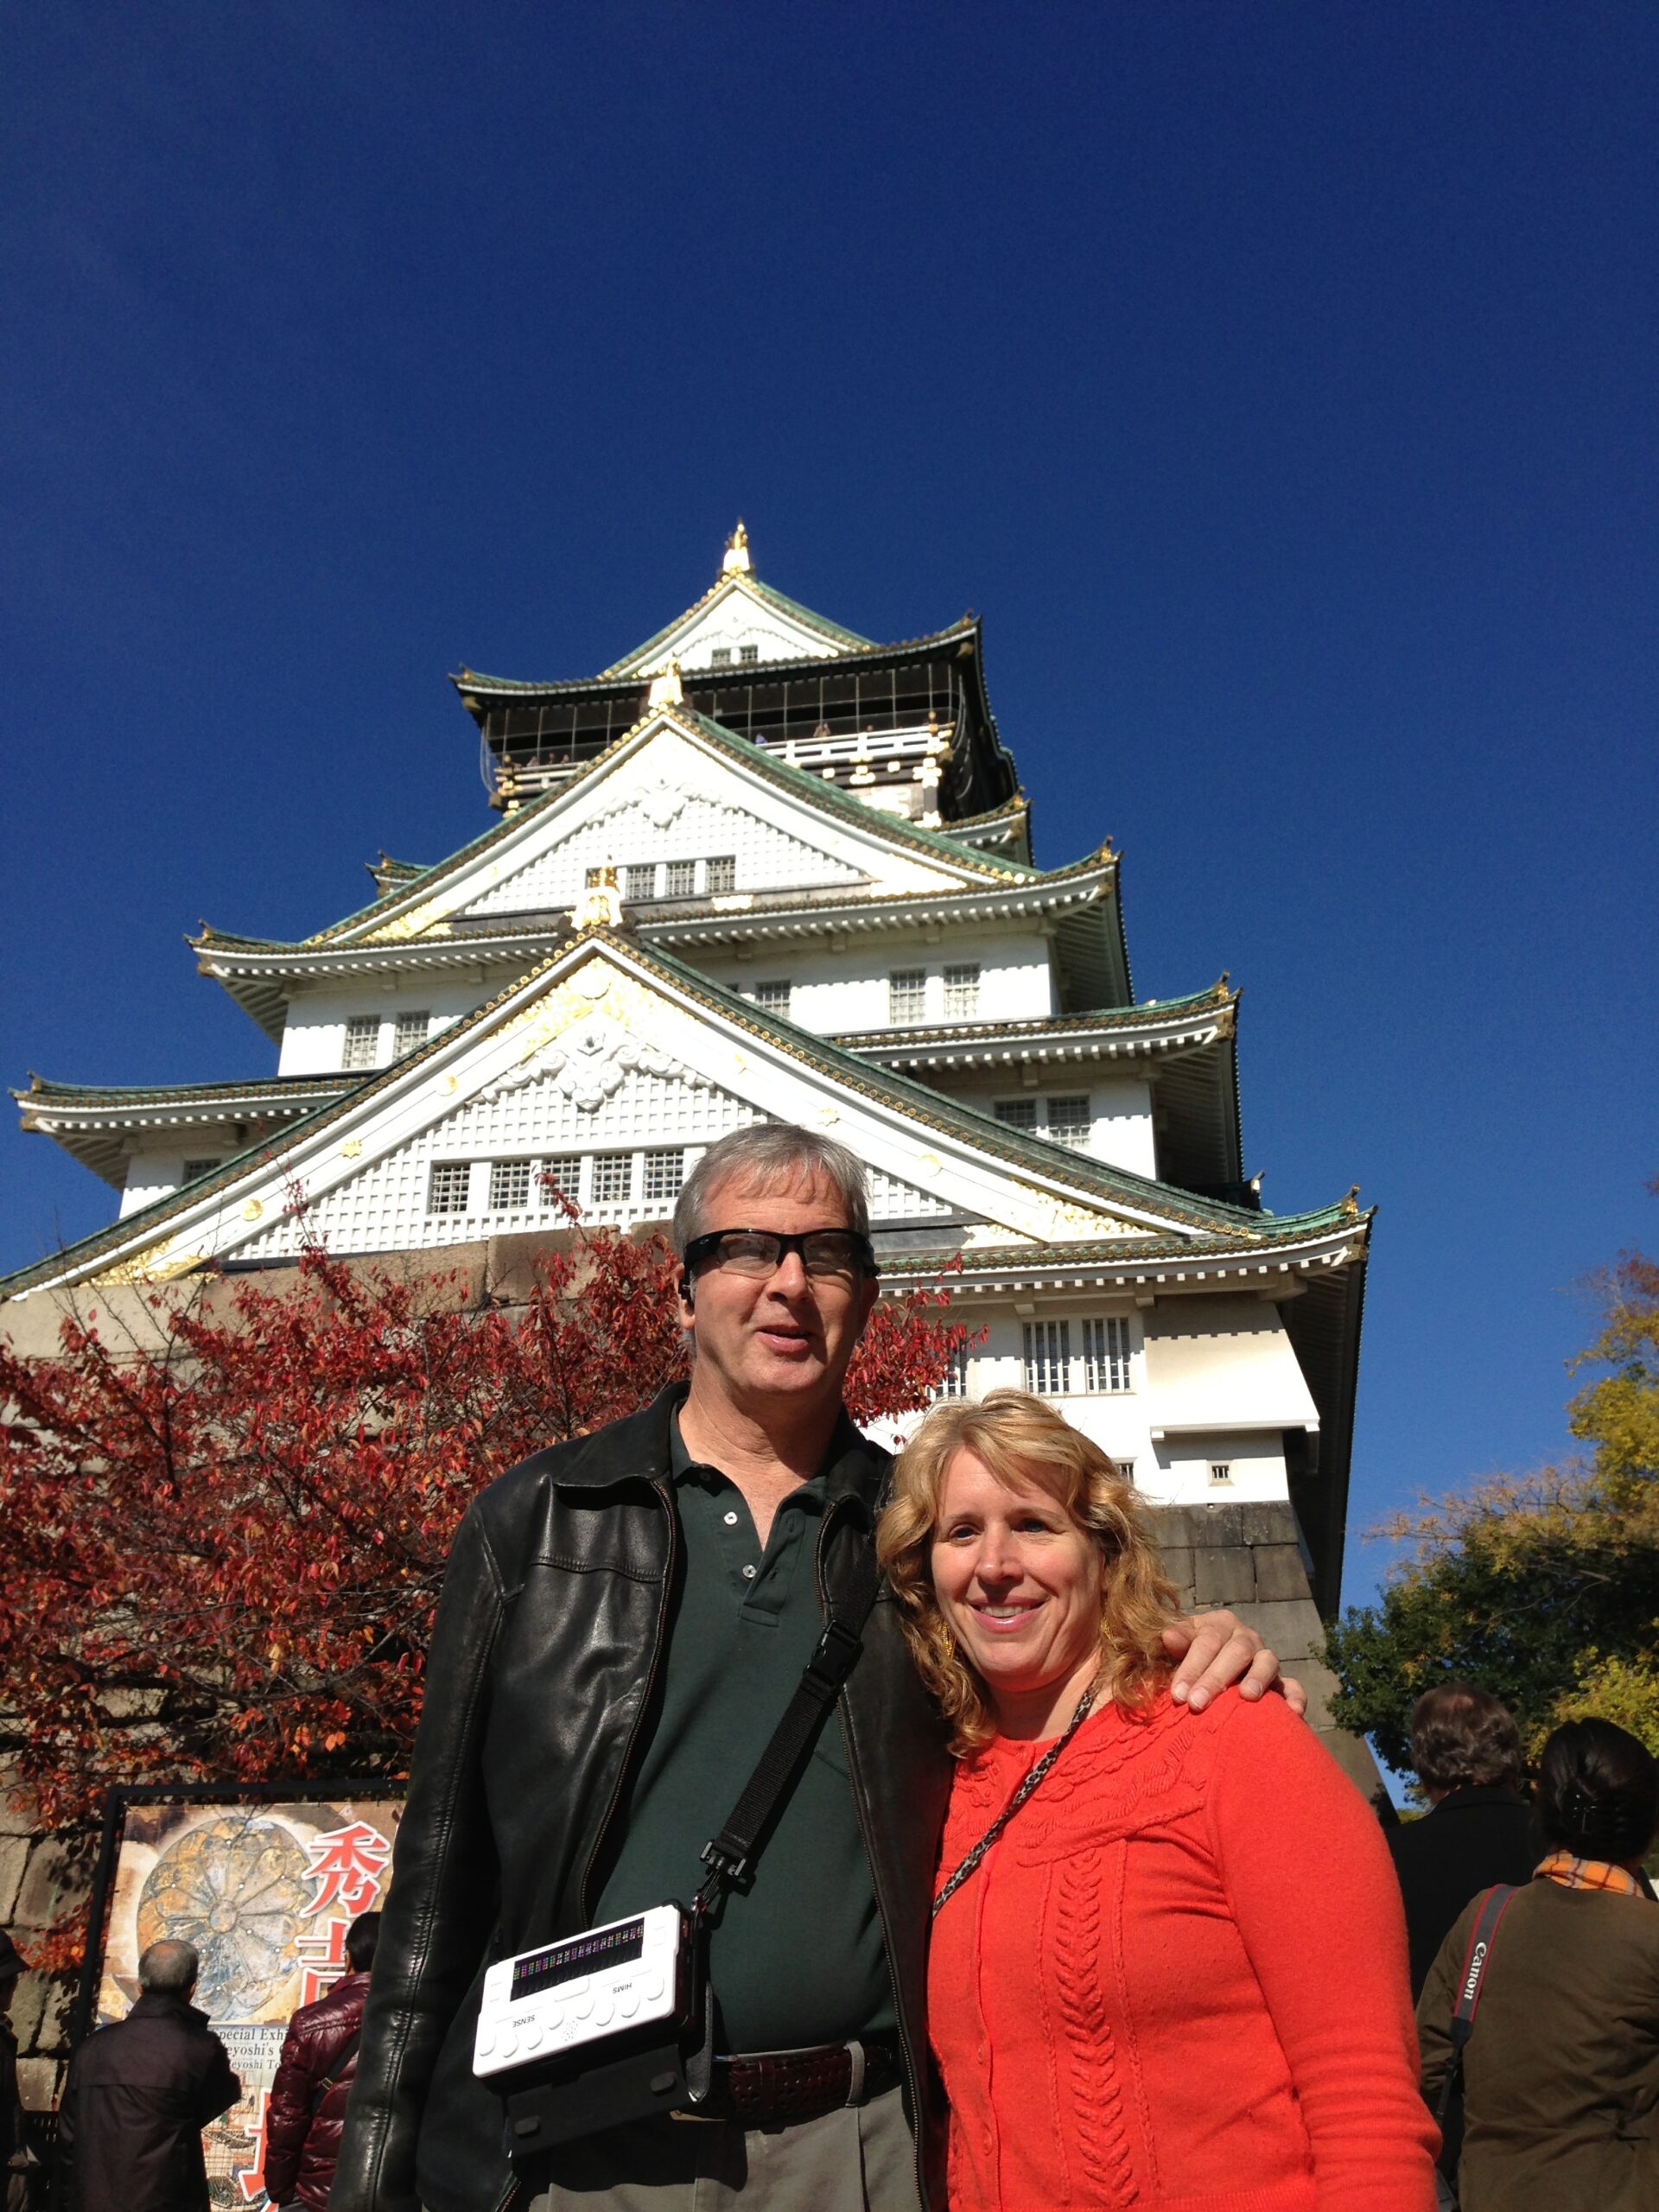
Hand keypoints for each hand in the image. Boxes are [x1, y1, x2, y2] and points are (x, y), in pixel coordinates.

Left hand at [1161, 1610, 1308, 1718]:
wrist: (1207, 1665)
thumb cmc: (1186, 1656)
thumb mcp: (1177, 1645)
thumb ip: (1175, 1641)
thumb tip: (1168, 1637)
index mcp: (1220, 1623)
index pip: (1207, 1641)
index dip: (1191, 1667)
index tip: (1178, 1694)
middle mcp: (1246, 1637)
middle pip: (1235, 1652)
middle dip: (1215, 1678)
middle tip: (1197, 1704)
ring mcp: (1266, 1658)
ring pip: (1267, 1662)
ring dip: (1258, 1679)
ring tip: (1247, 1697)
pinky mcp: (1281, 1682)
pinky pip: (1293, 1686)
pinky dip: (1296, 1697)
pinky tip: (1294, 1712)